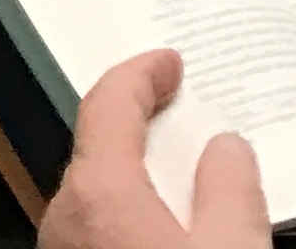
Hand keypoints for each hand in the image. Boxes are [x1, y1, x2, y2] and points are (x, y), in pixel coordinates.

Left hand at [38, 52, 265, 248]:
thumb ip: (231, 194)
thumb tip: (227, 150)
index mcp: (97, 193)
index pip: (109, 104)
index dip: (141, 74)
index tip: (168, 63)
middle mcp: (64, 217)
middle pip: (101, 149)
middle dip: (143, 127)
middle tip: (183, 112)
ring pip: (99, 196)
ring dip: (139, 179)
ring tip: (186, 179)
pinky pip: (98, 230)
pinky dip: (129, 216)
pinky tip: (166, 232)